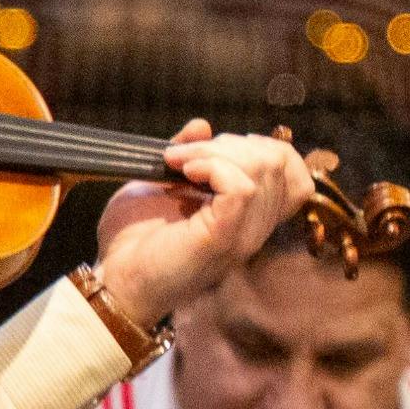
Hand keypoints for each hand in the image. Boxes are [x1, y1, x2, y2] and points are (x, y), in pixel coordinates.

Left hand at [94, 126, 320, 322]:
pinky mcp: (223, 238)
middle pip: (277, 163)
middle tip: (187, 155)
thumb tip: (202, 126)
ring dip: (217, 152)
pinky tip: (186, 174)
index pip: (296, 176)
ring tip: (179, 162)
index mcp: (248, 218)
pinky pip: (242, 187)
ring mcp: (242, 235)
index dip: (265, 148)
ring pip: (263, 170)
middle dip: (232, 143)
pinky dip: (214, 167)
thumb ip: (189, 156)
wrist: (113, 282)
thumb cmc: (133, 242)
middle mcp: (253, 229)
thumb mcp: (162, 184)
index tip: (219, 148)